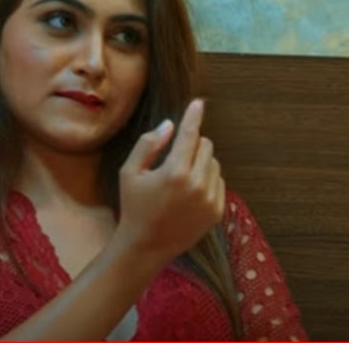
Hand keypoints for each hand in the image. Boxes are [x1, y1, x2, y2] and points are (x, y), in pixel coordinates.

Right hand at [115, 99, 225, 260]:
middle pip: (205, 146)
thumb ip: (148, 145)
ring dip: (200, 162)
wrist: (146, 246)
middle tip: (174, 158)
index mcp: (175, 172)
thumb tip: (169, 125)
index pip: (190, 134)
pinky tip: (189, 191)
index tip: (198, 103)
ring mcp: (210, 199)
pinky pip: (219, 182)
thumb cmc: (134, 207)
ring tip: (180, 177)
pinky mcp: (217, 211)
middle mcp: (197, 184)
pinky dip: (207, 179)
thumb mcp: (129, 173)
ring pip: (214, 163)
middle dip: (192, 145)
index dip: (193, 116)